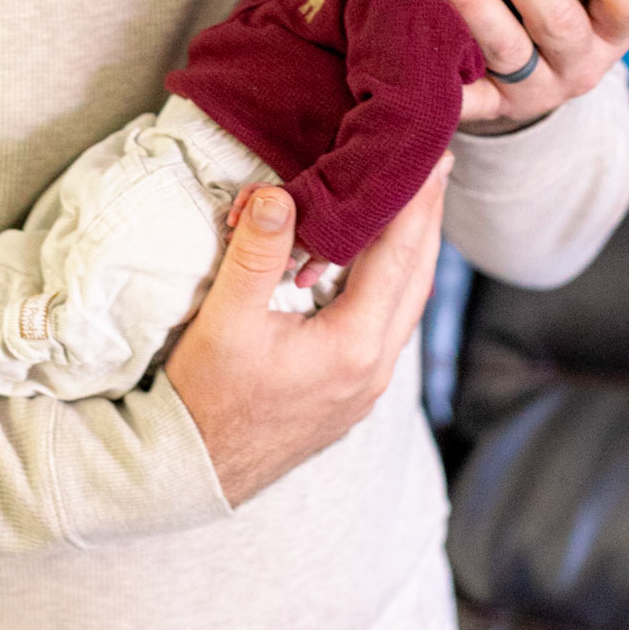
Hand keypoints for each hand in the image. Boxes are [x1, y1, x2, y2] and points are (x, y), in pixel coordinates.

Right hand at [166, 157, 450, 505]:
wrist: (191, 473)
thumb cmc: (204, 399)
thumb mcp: (224, 320)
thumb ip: (257, 254)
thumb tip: (280, 193)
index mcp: (353, 346)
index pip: (399, 255)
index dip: (416, 200)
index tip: (431, 156)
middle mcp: (374, 368)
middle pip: (417, 276)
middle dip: (427, 217)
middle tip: (437, 164)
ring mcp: (367, 384)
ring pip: (406, 301)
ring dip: (412, 248)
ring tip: (416, 201)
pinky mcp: (352, 389)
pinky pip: (388, 321)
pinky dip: (392, 279)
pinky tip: (377, 259)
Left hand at [427, 0, 628, 128]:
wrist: (526, 88)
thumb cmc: (570, 6)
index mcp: (613, 30)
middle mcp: (578, 65)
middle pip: (556, 21)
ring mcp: (531, 90)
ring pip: (502, 48)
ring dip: (471, 2)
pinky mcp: (484, 108)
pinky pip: (460, 91)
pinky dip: (437, 68)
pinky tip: (410, 29)